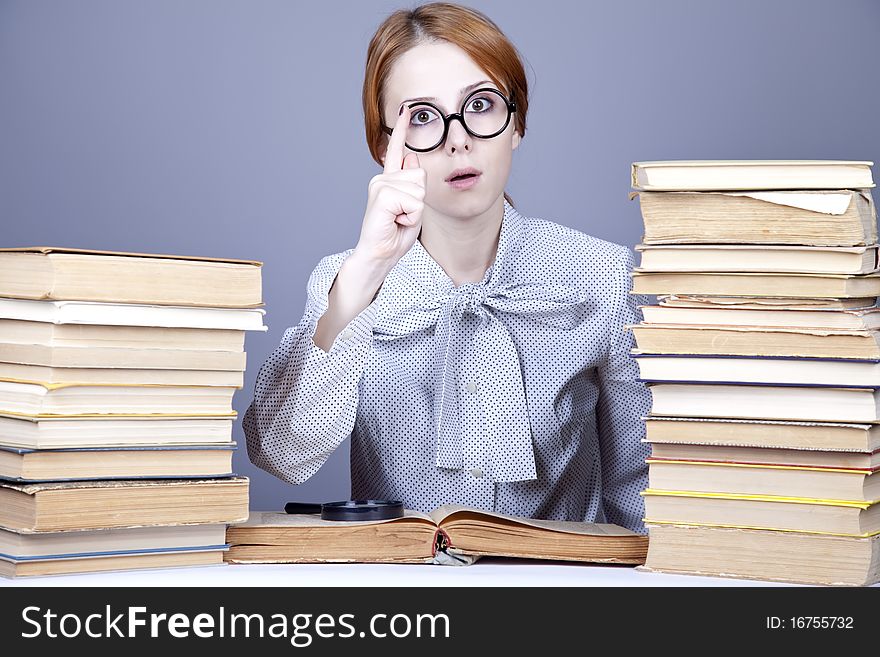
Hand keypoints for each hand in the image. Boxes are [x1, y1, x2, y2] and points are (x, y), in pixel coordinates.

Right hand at [353, 105, 426, 271]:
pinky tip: (395, 221)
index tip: (406, 108)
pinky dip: (410, 217)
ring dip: (415, 211)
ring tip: (398, 220)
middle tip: (402, 216)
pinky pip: (414, 202)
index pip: (397, 150)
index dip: (402, 129)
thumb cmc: (394, 235)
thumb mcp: (412, 208)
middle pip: (421, 176)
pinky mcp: (383, 194)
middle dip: (420, 201)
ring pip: (419, 190)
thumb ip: (412, 184)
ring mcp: (380, 185)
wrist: (378, 255)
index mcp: (389, 180)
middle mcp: (382, 178)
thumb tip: (412, 156)